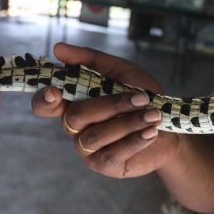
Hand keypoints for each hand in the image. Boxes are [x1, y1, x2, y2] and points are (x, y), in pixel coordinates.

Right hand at [30, 42, 180, 177]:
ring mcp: (87, 148)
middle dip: (111, 105)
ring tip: (153, 115)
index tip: (56, 92)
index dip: (44, 100)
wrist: (170, 127)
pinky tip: (151, 132)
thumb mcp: (122, 72)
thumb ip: (91, 60)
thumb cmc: (143, 98)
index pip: (44, 105)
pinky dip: (134, 141)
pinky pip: (112, 154)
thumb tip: (58, 48)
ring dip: (128, 123)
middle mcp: (75, 127)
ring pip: (95, 136)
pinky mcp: (104, 164)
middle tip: (143, 99)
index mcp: (74, 102)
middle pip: (75, 117)